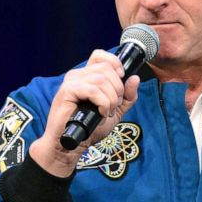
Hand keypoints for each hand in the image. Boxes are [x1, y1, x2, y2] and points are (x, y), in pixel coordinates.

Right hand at [29, 50, 139, 176]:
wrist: (70, 146)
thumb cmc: (89, 129)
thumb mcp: (115, 111)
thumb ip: (127, 96)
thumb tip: (134, 78)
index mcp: (87, 76)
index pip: (101, 56)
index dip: (115, 63)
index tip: (121, 80)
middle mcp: (78, 75)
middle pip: (107, 68)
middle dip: (118, 88)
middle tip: (114, 106)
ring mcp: (71, 82)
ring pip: (102, 79)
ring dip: (111, 99)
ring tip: (107, 112)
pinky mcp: (67, 91)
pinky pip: (93, 90)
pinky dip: (103, 103)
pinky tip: (101, 113)